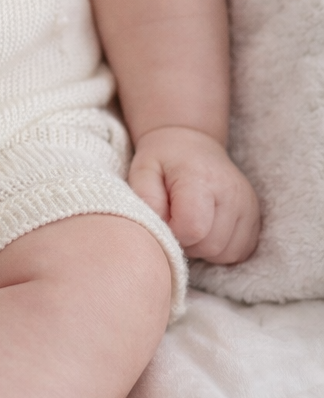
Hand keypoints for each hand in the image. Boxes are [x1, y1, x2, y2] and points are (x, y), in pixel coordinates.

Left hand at [128, 126, 260, 263]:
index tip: (165, 218)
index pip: (192, 229)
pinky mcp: (255, 216)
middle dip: (188, 243)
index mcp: (202, 178)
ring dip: (204, 248)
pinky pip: (239, 252)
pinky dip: (221, 249)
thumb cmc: (164, 159)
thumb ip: (146, 199)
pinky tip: (207, 230)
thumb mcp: (143, 170)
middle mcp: (232, 191)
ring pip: (227, 253)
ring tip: (191, 225)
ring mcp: (249, 205)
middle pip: (210, 245)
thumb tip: (160, 229)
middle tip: (175, 222)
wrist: (193, 144)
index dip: (172, 233)